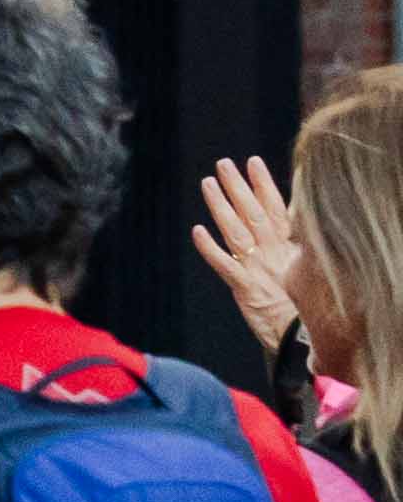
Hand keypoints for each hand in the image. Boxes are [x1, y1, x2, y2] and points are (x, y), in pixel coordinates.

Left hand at [203, 153, 306, 355]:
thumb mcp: (304, 270)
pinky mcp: (246, 289)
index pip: (275, 209)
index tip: (252, 162)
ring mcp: (259, 270)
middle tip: (223, 164)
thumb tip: (289, 220)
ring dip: (221, 207)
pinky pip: (225, 265)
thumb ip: (293, 245)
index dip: (263, 185)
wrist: (305, 338)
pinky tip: (197, 231)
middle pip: (253, 214)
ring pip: (237, 232)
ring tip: (208, 183)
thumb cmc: (303, 306)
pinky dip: (210, 247)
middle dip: (238, 187)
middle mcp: (273, 254)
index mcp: (288, 249)